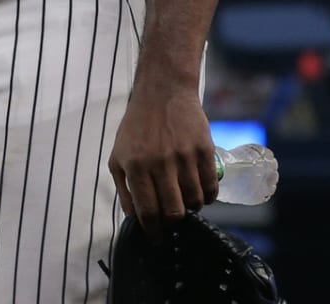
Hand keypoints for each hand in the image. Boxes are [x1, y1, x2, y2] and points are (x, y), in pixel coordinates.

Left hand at [108, 83, 218, 238]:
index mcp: (135, 165)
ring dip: (191, 208)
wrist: (162, 92)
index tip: (157, 238)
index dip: (153, 230)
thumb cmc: (137, 126)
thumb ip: (123, 187)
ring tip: (185, 200)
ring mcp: (184, 156)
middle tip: (173, 218)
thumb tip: (133, 218)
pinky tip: (201, 191)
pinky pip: (211, 188)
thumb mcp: (118, 153)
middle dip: (173, 222)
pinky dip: (208, 197)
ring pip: (195, 202)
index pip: (147, 210)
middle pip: (174, 212)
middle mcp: (159, 163)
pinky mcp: (204, 150)